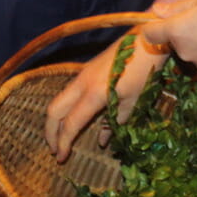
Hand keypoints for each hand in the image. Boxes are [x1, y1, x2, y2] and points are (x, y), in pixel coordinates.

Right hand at [44, 30, 168, 161]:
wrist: (147, 38)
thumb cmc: (145, 69)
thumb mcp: (134, 100)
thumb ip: (116, 121)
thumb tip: (103, 140)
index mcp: (95, 94)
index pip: (71, 123)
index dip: (64, 143)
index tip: (61, 158)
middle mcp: (82, 83)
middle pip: (54, 110)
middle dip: (50, 132)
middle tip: (54, 149)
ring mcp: (83, 75)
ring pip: (59, 100)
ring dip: (56, 120)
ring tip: (60, 137)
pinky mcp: (87, 70)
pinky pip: (69, 93)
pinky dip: (66, 108)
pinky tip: (74, 118)